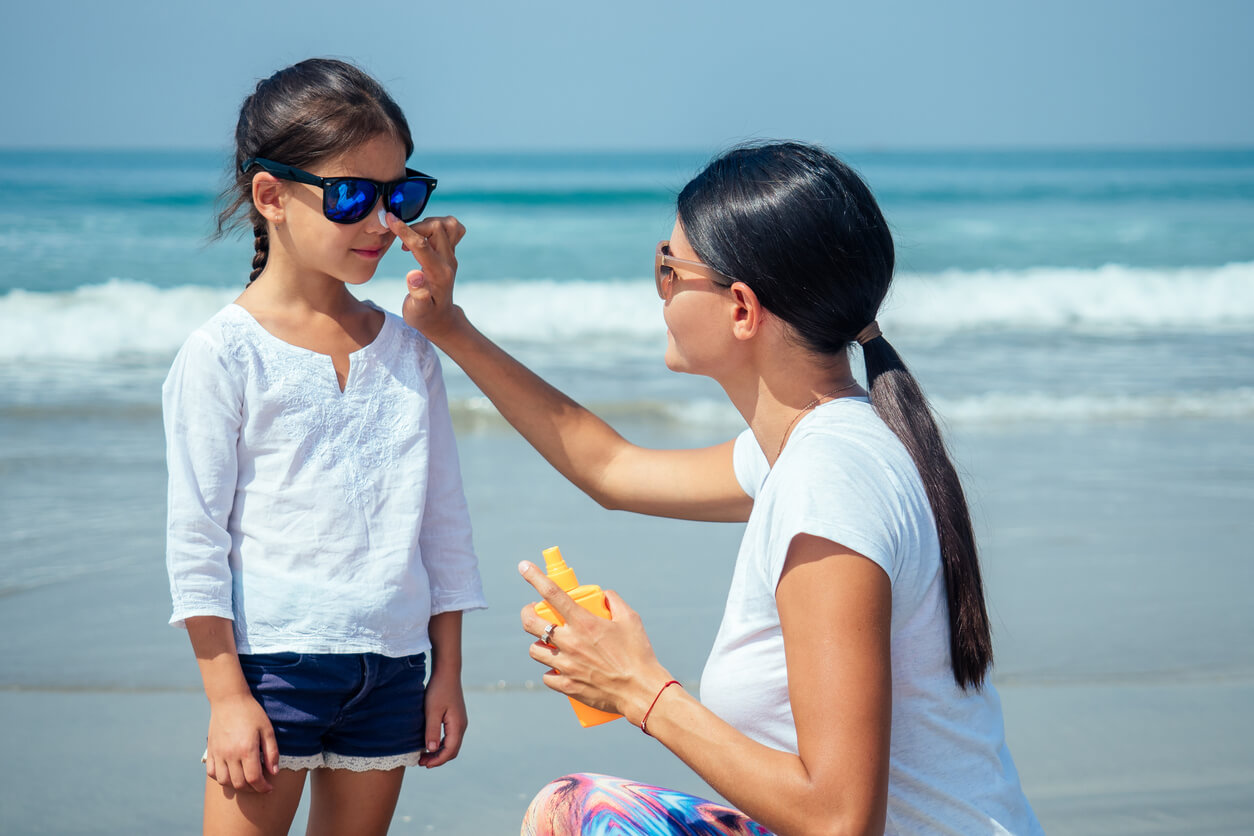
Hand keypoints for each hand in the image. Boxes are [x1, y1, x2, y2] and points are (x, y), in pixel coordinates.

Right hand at [204, 692, 278, 792]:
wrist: (229, 700)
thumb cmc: (251, 713)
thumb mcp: (267, 729)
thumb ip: (271, 752)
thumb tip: (273, 772)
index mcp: (247, 749)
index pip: (254, 779)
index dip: (263, 788)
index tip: (269, 788)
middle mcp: (230, 754)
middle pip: (239, 783)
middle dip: (252, 789)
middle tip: (260, 785)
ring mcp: (218, 753)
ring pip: (224, 781)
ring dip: (236, 785)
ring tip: (246, 780)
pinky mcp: (210, 751)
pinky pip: (211, 772)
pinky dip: (221, 778)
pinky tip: (230, 773)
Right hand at [387, 213, 465, 340]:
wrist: (440, 319)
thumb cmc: (424, 316)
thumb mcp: (417, 311)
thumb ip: (417, 295)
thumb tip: (414, 276)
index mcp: (439, 274)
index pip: (422, 245)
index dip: (405, 231)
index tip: (390, 219)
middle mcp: (448, 261)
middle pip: (438, 228)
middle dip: (415, 227)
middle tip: (402, 245)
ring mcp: (451, 256)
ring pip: (448, 225)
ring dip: (427, 225)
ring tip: (412, 241)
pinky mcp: (450, 253)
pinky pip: (452, 229)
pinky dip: (437, 226)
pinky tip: (422, 238)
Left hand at [418, 665, 467, 767]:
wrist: (447, 672)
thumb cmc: (438, 690)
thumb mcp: (432, 711)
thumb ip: (432, 731)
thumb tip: (432, 750)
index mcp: (457, 725)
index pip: (450, 750)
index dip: (438, 761)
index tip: (424, 764)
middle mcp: (461, 725)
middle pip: (452, 750)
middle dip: (438, 759)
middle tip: (421, 763)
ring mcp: (460, 722)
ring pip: (452, 744)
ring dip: (439, 752)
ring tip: (424, 755)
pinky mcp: (455, 718)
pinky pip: (450, 737)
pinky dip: (441, 744)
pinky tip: (430, 743)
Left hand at [518, 560, 671, 724]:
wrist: (640, 691)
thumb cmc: (638, 654)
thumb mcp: (631, 620)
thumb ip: (614, 602)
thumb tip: (603, 595)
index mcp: (584, 622)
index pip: (552, 593)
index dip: (535, 577)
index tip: (523, 566)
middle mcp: (570, 642)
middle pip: (531, 623)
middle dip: (526, 613)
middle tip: (533, 612)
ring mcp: (566, 665)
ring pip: (535, 650)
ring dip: (539, 644)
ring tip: (549, 643)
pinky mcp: (567, 685)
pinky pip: (547, 676)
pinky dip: (550, 671)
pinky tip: (558, 668)